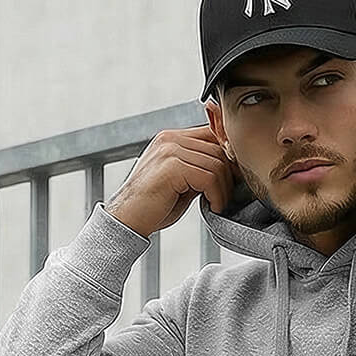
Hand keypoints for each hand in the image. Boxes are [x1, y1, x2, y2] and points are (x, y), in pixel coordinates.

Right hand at [104, 124, 235, 237]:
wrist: (127, 221)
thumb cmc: (153, 206)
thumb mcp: (181, 182)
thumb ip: (199, 168)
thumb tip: (229, 168)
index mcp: (171, 138)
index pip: (212, 134)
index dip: (227, 157)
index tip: (229, 182)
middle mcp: (170, 138)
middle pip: (218, 148)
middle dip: (228, 176)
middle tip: (225, 197)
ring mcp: (170, 150)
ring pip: (216, 163)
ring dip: (223, 189)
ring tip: (216, 204)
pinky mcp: (172, 166)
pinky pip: (209, 177)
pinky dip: (216, 195)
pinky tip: (212, 207)